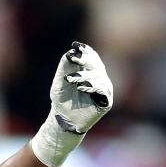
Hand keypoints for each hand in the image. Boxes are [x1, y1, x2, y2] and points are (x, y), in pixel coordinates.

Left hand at [31, 41, 112, 166]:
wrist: (63, 120)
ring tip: (71, 80)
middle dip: (85, 60)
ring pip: (99, 76)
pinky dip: (92, 87)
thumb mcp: (60, 83)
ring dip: (84, 76)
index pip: (91, 57)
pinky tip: (81, 88)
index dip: (85, 51)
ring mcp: (104, 89)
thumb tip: (70, 52)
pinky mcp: (105, 101)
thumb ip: (64, 68)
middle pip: (96, 64)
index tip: (76, 46)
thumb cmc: (61, 101)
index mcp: (90, 71)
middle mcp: (99, 78)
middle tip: (74, 58)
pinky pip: (102, 90)